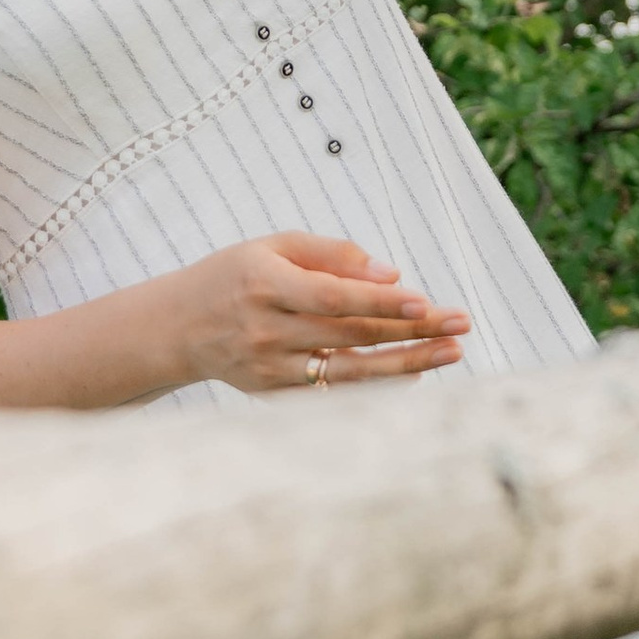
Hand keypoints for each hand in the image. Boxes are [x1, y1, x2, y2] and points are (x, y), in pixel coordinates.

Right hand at [178, 233, 469, 392]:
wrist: (178, 326)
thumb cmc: (235, 275)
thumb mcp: (273, 245)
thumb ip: (331, 254)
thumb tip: (390, 275)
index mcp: (264, 284)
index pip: (334, 298)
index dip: (382, 304)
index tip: (427, 302)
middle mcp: (267, 331)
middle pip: (351, 336)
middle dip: (411, 331)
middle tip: (460, 324)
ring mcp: (270, 368)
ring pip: (349, 371)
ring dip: (406, 364)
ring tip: (450, 353)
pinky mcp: (273, 393)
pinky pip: (333, 392)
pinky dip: (376, 385)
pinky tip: (413, 374)